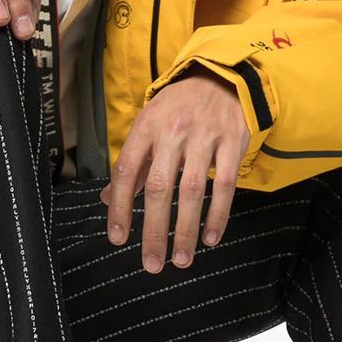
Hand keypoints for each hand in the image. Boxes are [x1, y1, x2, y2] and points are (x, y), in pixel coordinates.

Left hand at [99, 67, 249, 270]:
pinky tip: (211, 238)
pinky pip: (225, 185)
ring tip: (181, 260)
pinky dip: (218, 214)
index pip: (127, 171)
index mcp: (146, 126)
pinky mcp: (232, 142)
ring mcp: (205, 136)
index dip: (121, 207)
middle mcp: (173, 131)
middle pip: (159, 187)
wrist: (222, 78)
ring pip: (192, 190)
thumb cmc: (179, 109)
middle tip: (152, 264)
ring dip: (186, 230)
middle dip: (155, 230)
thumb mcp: (149, 126)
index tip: (118, 239)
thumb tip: (109, 200)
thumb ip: (132, 164)